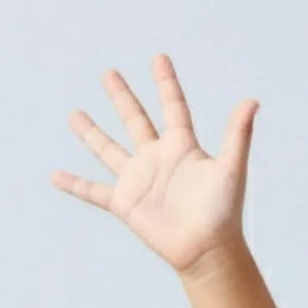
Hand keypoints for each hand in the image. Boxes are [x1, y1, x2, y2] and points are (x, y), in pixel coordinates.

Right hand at [50, 53, 259, 276]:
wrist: (207, 250)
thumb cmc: (223, 212)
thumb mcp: (231, 168)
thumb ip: (237, 134)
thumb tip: (253, 101)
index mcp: (182, 147)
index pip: (173, 107)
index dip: (166, 83)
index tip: (159, 58)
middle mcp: (157, 158)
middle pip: (135, 120)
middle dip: (122, 96)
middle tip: (109, 73)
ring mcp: (139, 180)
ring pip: (108, 149)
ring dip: (90, 132)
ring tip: (74, 114)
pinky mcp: (126, 203)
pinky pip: (94, 191)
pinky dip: (74, 185)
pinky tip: (55, 175)